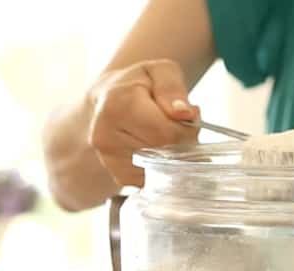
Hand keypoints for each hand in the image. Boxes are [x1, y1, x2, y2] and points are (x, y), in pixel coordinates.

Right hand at [87, 59, 199, 187]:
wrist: (108, 102)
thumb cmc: (138, 84)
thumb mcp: (159, 70)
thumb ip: (173, 87)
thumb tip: (184, 113)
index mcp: (117, 104)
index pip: (166, 132)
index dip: (186, 128)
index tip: (186, 117)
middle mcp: (106, 135)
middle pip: (164, 151)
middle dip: (181, 141)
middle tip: (177, 125)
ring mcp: (109, 159)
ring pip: (162, 167)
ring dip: (172, 154)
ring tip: (164, 133)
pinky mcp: (118, 175)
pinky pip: (156, 177)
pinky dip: (163, 165)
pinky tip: (155, 148)